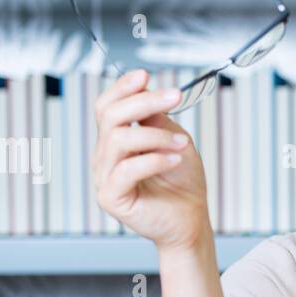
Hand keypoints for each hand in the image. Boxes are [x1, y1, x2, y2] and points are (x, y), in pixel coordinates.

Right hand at [92, 69, 210, 251]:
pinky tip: (175, 160)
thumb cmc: (183, 183)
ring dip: (156, 136)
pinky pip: (126, 169)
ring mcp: (104, 178)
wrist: (191, 221)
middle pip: (110, 117)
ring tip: (182, 144)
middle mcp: (104, 157)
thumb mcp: (173, 140)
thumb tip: (145, 89)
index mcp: (114, 141)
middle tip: (174, 97)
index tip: (146, 76)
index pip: (106, 107)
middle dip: (144, 102)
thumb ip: (155, 118)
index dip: (122, 88)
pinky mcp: (111, 198)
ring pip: (118, 140)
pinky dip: (154, 160)